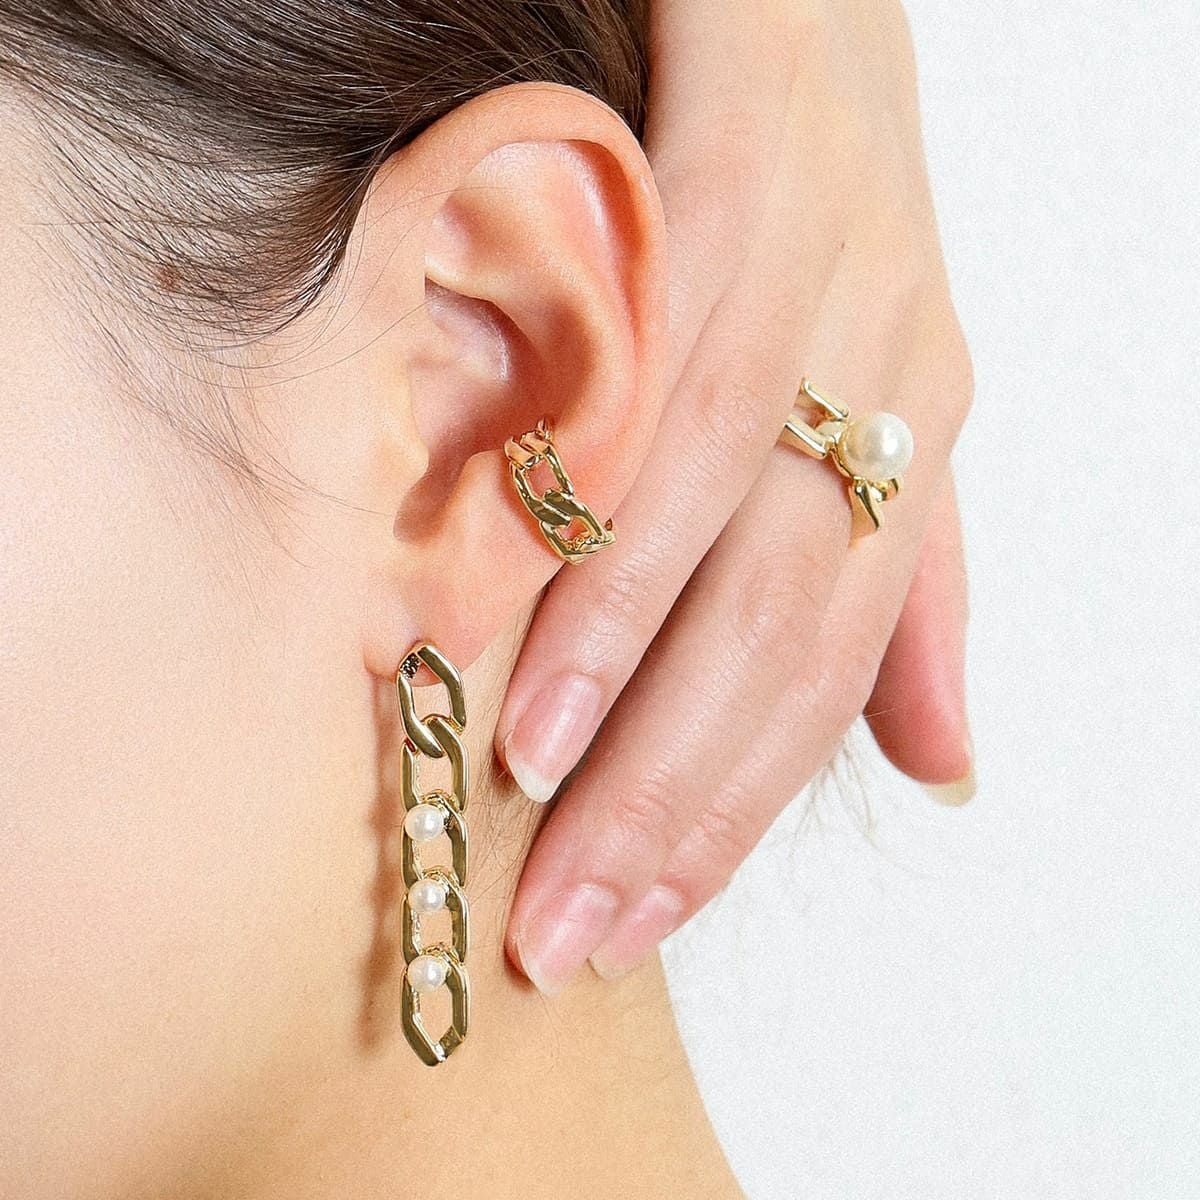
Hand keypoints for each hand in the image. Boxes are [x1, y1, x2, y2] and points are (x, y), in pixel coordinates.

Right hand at [497, 0, 973, 991]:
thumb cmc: (796, 196)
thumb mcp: (864, 388)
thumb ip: (903, 577)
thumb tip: (948, 762)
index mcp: (913, 419)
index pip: (832, 671)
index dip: (734, 815)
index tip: (634, 925)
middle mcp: (889, 353)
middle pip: (787, 618)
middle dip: (674, 792)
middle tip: (568, 920)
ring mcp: (827, 257)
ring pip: (731, 505)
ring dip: (624, 661)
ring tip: (536, 786)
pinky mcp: (745, 154)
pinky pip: (674, 354)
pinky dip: (596, 481)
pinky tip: (516, 584)